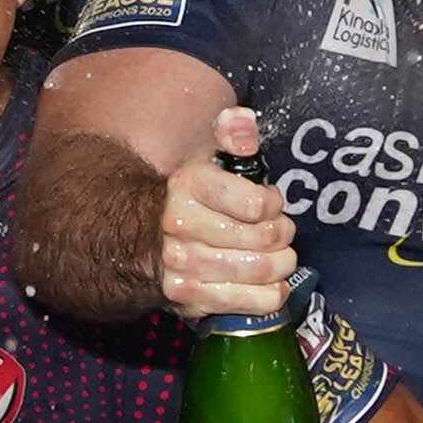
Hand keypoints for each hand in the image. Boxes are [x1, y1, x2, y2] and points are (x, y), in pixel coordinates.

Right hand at [154, 108, 296, 322]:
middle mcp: (180, 226)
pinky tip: (274, 286)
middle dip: (283, 235)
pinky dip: (270, 296)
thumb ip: (231, 136)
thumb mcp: (207, 160)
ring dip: (281, 265)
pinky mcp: (189, 297)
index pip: (254, 203)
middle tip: (282, 232)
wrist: (139, 238)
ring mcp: (182, 265)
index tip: (271, 202)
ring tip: (282, 257)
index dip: (274, 203)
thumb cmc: (190, 200)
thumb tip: (243, 120)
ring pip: (256, 270)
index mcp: (188, 187)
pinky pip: (246, 302)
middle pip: (260, 238)